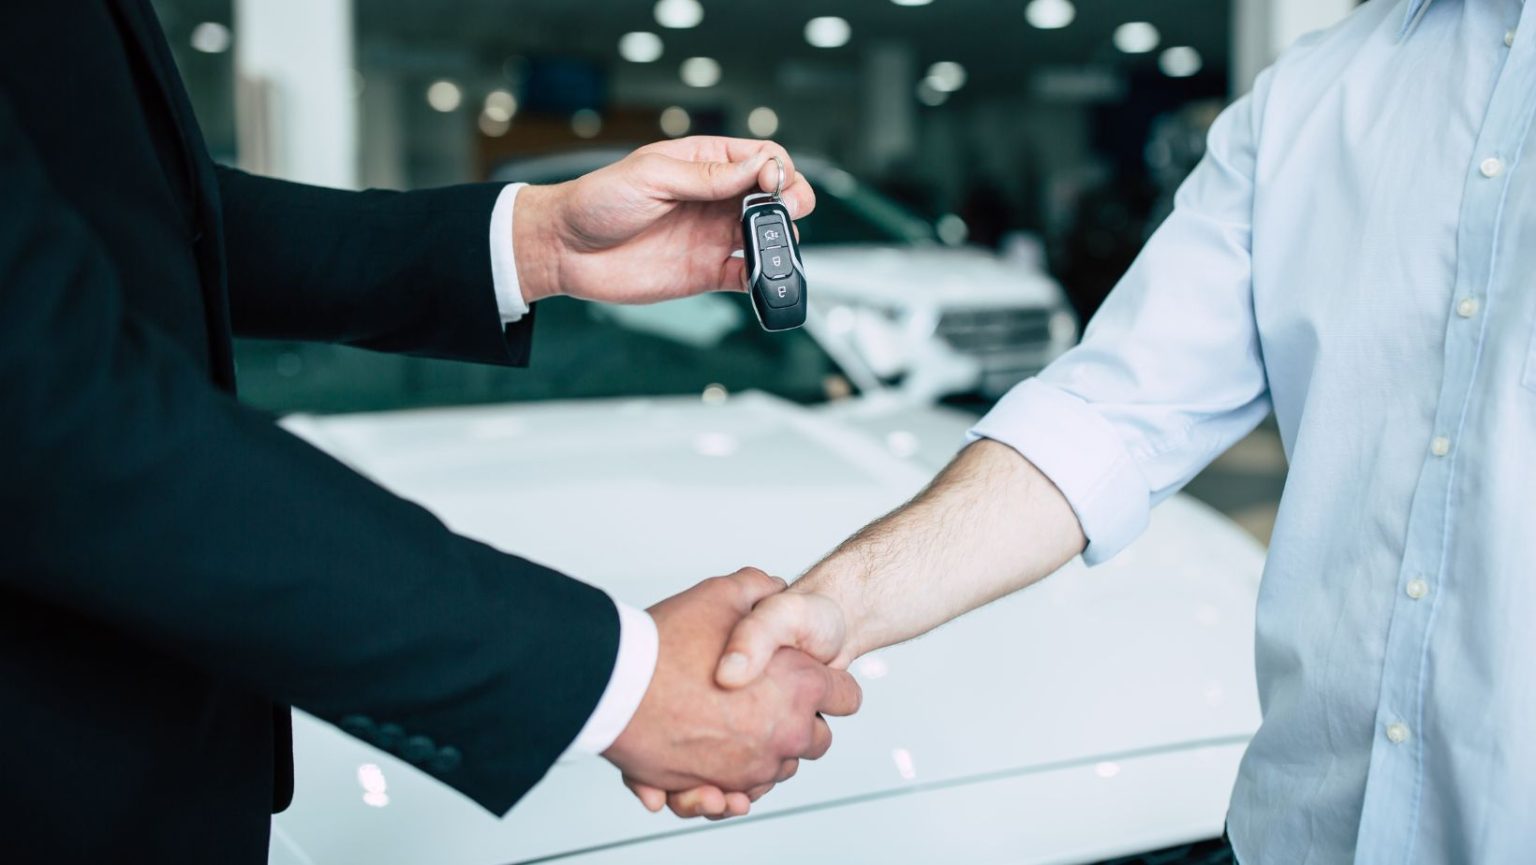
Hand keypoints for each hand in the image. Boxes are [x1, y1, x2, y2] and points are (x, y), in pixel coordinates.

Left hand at [512, 137, 813, 305]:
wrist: (565, 250)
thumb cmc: (598, 202)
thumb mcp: (652, 175)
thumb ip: (708, 176)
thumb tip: (760, 167)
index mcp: (704, 163)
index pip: (762, 156)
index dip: (777, 168)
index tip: (772, 183)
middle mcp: (715, 199)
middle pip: (775, 196)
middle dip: (792, 201)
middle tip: (786, 213)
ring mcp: (713, 236)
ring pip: (767, 236)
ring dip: (780, 241)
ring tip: (773, 246)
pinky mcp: (707, 272)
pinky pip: (747, 275)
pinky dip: (763, 279)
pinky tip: (762, 277)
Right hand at [603, 568, 860, 817]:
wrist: (615, 686)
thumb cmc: (667, 643)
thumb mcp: (722, 594)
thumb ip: (758, 588)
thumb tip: (774, 586)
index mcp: (800, 684)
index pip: (847, 696)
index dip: (830, 683)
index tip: (810, 678)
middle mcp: (786, 731)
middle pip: (817, 739)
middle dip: (799, 721)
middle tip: (767, 699)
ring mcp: (755, 765)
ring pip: (779, 768)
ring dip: (765, 751)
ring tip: (734, 723)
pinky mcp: (720, 787)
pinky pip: (743, 792)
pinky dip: (735, 779)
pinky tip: (718, 754)